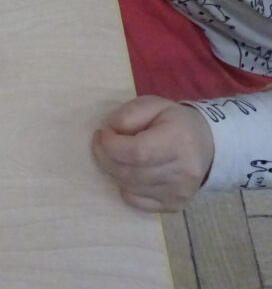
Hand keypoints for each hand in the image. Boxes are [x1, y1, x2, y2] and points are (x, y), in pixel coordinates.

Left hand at [91, 96, 213, 212]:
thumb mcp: (154, 104)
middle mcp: (182, 172)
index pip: (137, 152)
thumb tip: (111, 130)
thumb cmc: (176, 122)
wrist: (209, 145)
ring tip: (117, 155)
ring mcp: (179, 192)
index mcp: (178, 142)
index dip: (111, 144)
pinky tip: (130, 172)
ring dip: (114, 171)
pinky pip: (136, 202)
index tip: (103, 133)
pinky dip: (125, 187)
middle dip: (105, 157)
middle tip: (102, 143)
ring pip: (129, 188)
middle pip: (129, 173)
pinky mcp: (174, 205)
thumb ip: (130, 113)